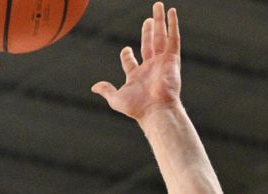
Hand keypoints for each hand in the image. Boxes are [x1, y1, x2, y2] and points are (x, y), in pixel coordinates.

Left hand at [91, 2, 180, 121]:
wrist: (155, 110)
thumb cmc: (137, 107)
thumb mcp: (116, 99)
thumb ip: (106, 90)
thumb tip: (94, 87)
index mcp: (136, 76)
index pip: (131, 62)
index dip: (127, 55)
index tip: (125, 50)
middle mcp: (150, 67)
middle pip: (149, 44)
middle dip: (148, 32)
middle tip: (148, 19)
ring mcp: (161, 62)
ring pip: (160, 37)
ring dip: (160, 22)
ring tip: (158, 6)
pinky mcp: (172, 59)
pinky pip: (173, 38)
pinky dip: (173, 25)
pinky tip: (171, 12)